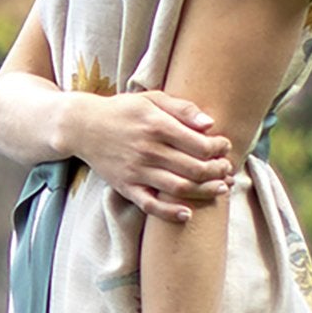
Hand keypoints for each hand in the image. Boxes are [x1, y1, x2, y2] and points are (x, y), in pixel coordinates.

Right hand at [71, 91, 232, 220]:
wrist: (83, 126)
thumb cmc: (123, 110)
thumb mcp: (152, 99)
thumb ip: (182, 108)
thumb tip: (210, 124)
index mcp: (157, 125)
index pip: (200, 144)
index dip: (219, 148)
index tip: (225, 147)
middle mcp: (148, 150)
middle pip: (194, 168)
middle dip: (218, 171)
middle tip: (227, 170)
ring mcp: (136, 171)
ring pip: (178, 188)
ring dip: (204, 192)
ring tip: (220, 189)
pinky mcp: (125, 187)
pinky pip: (150, 205)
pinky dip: (170, 212)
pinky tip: (187, 214)